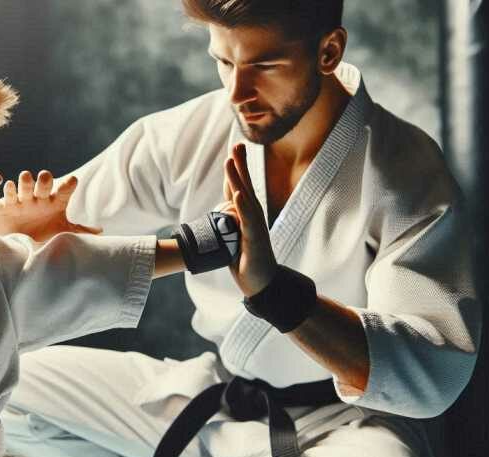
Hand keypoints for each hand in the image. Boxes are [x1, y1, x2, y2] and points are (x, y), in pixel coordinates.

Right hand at [0, 170, 101, 241]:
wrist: (18, 244)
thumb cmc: (43, 235)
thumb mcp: (62, 232)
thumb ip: (80, 230)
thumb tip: (101, 232)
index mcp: (55, 203)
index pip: (64, 191)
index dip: (68, 185)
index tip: (73, 181)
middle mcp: (40, 198)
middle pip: (44, 183)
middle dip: (44, 180)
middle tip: (46, 177)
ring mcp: (23, 200)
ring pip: (25, 185)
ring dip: (26, 181)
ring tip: (26, 177)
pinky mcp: (7, 206)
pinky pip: (9, 195)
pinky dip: (9, 190)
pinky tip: (11, 187)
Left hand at [223, 144, 277, 296]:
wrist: (261, 281)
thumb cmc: (247, 258)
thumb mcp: (234, 234)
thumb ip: (230, 218)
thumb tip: (227, 203)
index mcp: (246, 215)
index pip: (239, 186)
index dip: (235, 167)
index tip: (235, 147)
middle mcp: (253, 216)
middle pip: (245, 185)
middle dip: (239, 164)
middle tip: (236, 143)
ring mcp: (255, 226)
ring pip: (245, 197)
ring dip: (238, 179)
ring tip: (230, 161)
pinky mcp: (255, 239)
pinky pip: (248, 220)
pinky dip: (243, 206)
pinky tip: (239, 194)